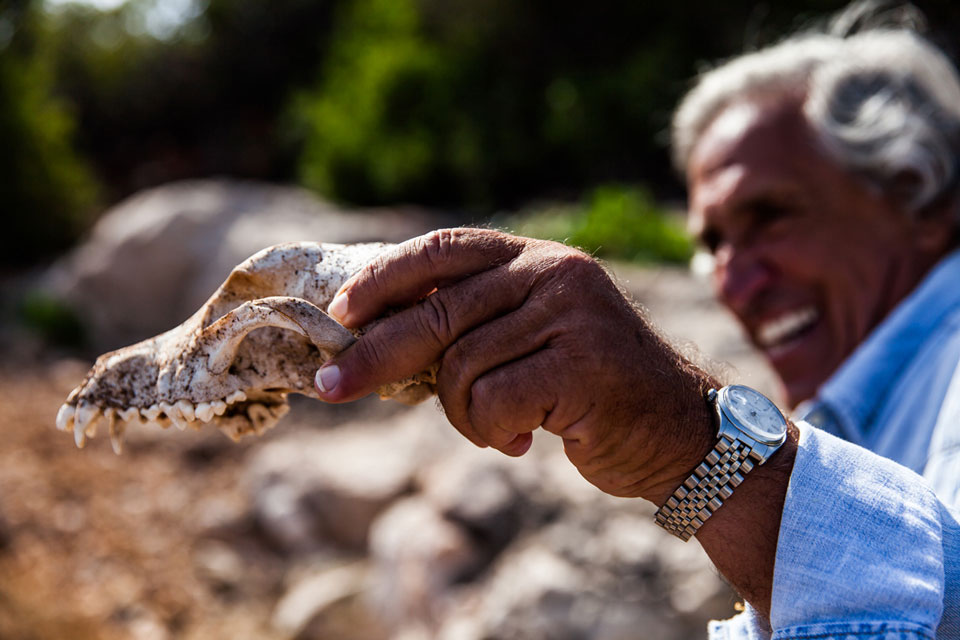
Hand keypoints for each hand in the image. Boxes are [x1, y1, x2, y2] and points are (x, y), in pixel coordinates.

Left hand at [314, 228, 717, 501]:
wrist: (680, 432)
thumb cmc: (590, 391)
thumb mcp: (531, 339)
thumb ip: (474, 324)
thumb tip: (374, 335)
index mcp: (537, 257)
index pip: (444, 249)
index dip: (384, 278)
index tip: (340, 314)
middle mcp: (554, 272)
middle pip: (437, 311)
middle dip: (374, 354)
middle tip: (332, 388)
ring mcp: (572, 313)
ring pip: (460, 367)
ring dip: (463, 415)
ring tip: (500, 429)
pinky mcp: (584, 362)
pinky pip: (493, 400)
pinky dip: (492, 432)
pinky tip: (526, 440)